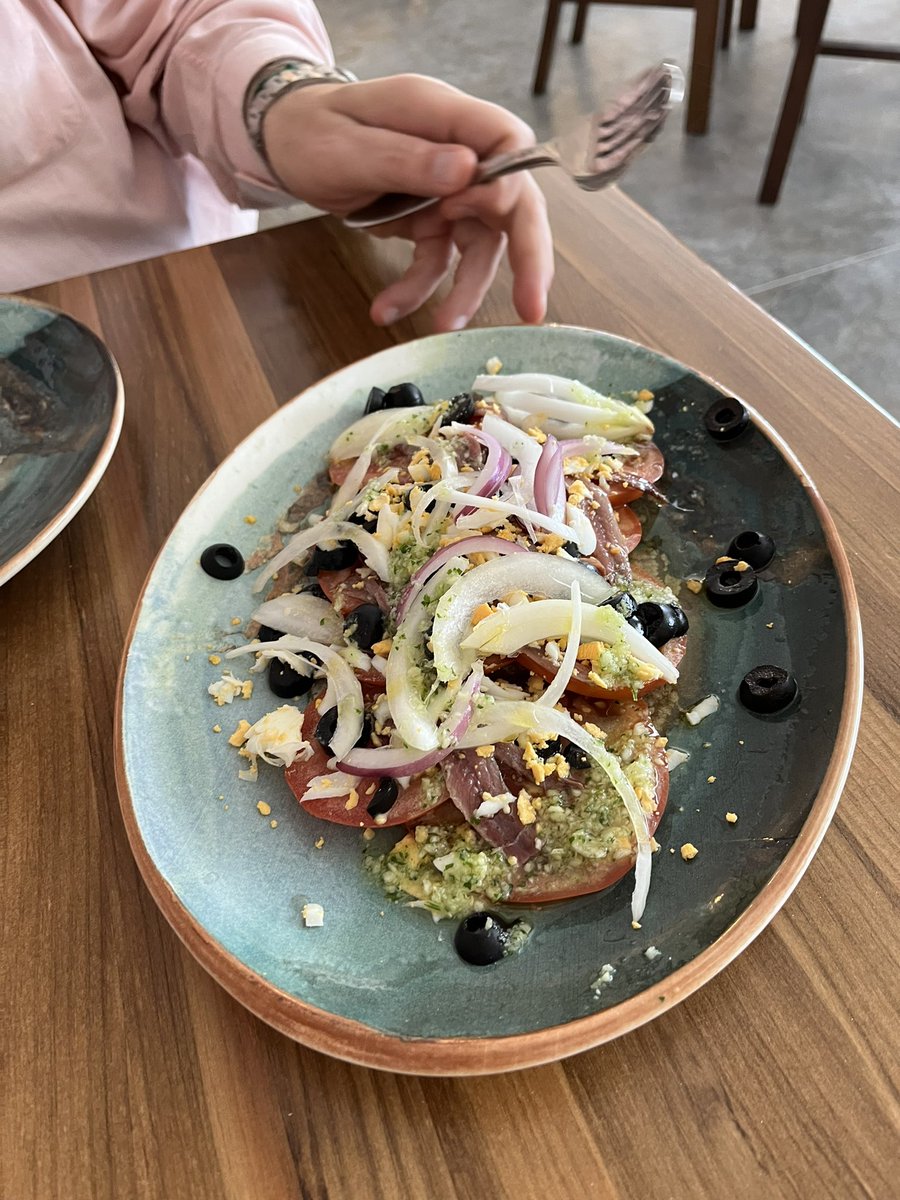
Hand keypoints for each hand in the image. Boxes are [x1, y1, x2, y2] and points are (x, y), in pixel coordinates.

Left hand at [262, 75, 553, 331]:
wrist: (285, 142)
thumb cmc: (313, 129)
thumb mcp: (349, 144)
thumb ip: (406, 158)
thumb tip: (467, 171)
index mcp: (444, 116)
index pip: (509, 142)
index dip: (515, 183)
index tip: (496, 212)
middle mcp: (457, 154)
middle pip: (512, 203)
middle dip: (526, 257)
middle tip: (533, 308)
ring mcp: (446, 191)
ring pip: (478, 246)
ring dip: (463, 291)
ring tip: (442, 327)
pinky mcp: (429, 221)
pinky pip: (436, 262)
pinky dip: (416, 290)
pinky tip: (386, 310)